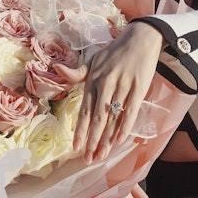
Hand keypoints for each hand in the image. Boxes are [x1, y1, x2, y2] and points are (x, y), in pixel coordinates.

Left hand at [70, 22, 163, 161]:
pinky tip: (119, 141)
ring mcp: (122, 87)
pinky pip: (130, 111)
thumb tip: (56, 69)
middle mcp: (105, 85)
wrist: (140, 39)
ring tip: (101, 155)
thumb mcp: (94, 61)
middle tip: (88, 159)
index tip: (76, 147)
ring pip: (112, 118)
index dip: (80, 129)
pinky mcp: (138, 88)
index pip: (84, 110)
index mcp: (93, 80)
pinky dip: (125, 127)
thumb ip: (77, 73)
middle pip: (97, 118)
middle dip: (92, 140)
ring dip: (106, 138)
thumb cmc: (114, 52)